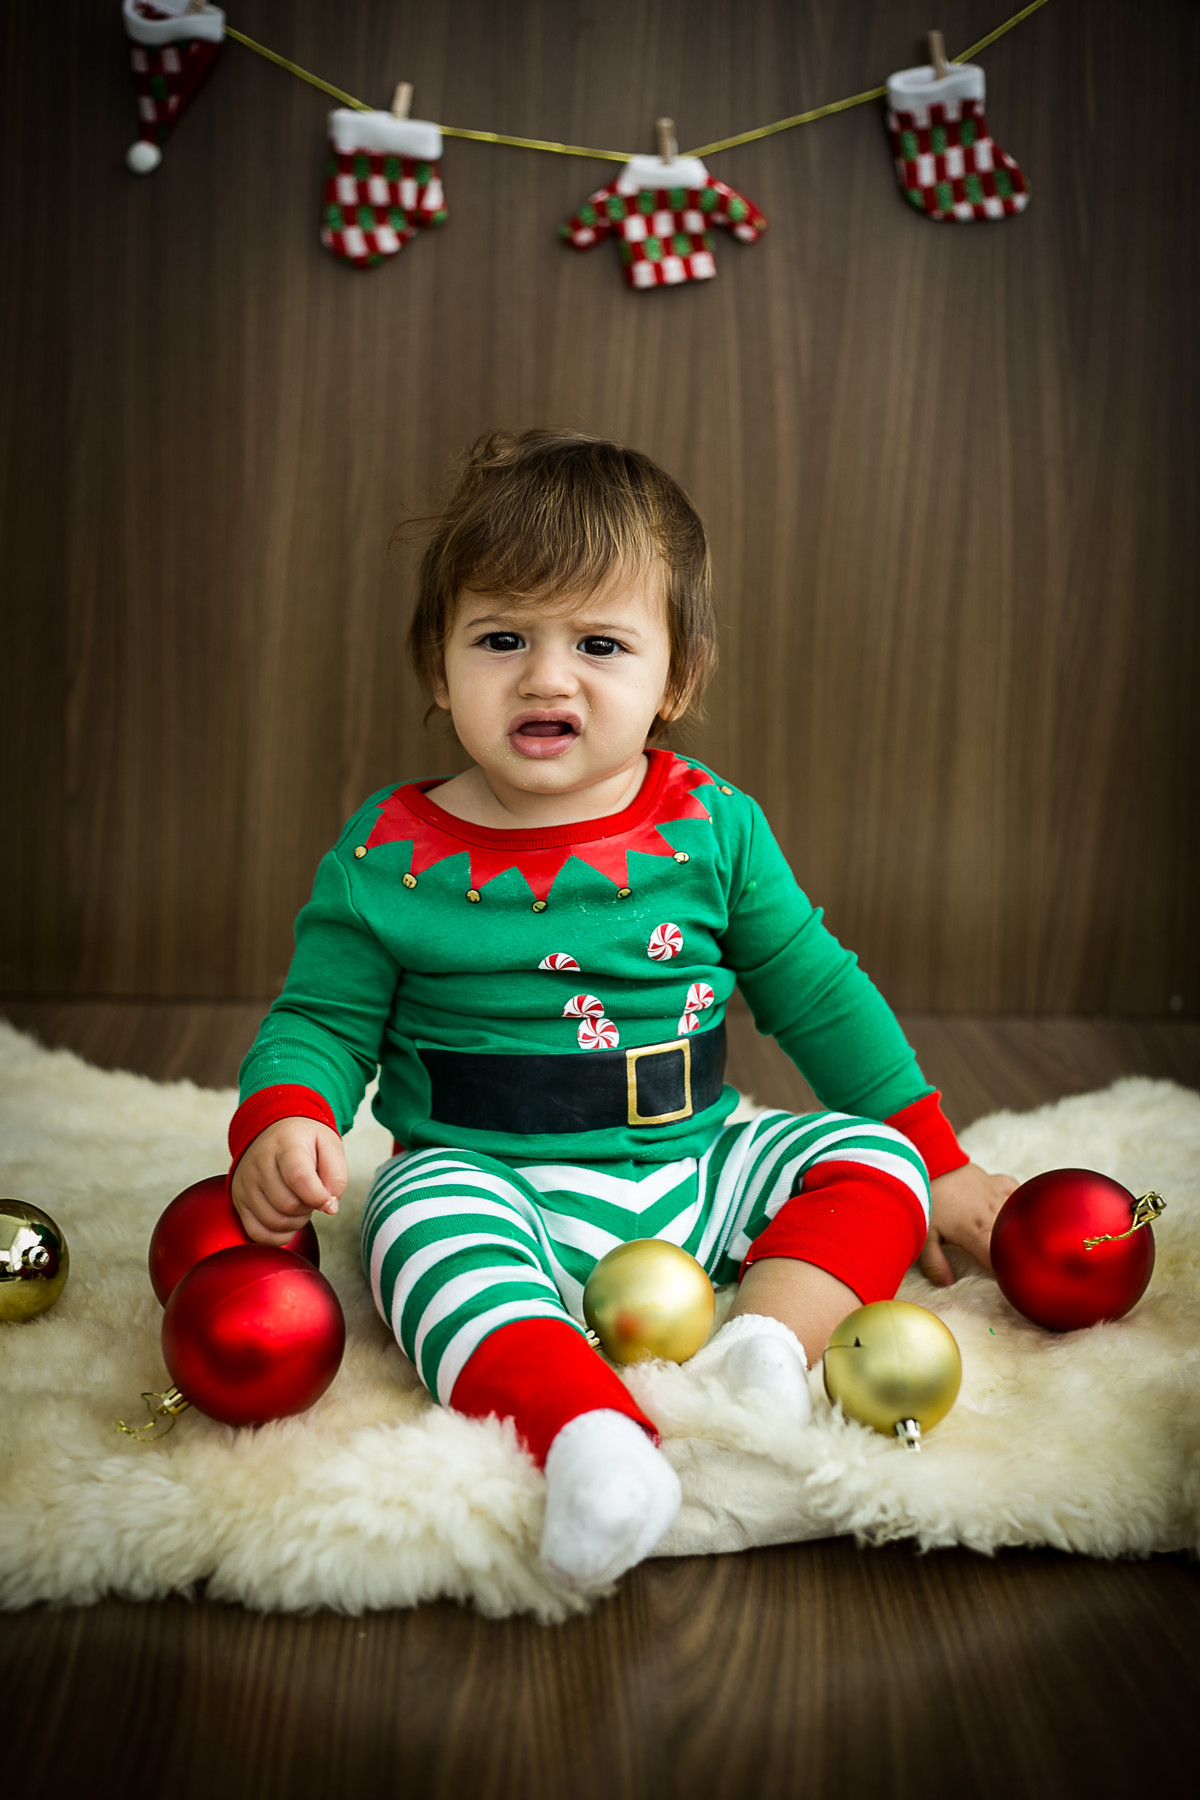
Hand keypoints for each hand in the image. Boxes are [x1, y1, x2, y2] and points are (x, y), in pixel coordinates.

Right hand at [230, 1116, 348, 1246]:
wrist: (273, 1129)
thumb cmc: (303, 1139)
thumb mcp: (330, 1144)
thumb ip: (337, 1175)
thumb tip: (329, 1206)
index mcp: (285, 1144)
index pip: (299, 1178)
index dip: (318, 1197)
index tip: (327, 1199)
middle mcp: (259, 1163)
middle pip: (287, 1204)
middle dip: (308, 1209)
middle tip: (312, 1197)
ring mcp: (245, 1183)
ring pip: (273, 1221)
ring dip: (295, 1222)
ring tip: (300, 1205)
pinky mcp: (238, 1200)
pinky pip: (256, 1233)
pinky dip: (278, 1236)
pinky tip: (288, 1221)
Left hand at [919, 1161, 1018, 1286]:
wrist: (929, 1158)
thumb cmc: (925, 1198)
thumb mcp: (924, 1236)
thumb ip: (935, 1263)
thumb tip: (948, 1284)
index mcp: (978, 1233)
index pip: (1001, 1260)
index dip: (1006, 1272)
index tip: (1006, 1279)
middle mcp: (994, 1216)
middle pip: (1014, 1240)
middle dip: (1015, 1252)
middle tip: (1012, 1261)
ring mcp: (998, 1196)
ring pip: (1017, 1217)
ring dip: (1016, 1227)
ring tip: (1013, 1238)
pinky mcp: (996, 1181)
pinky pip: (1014, 1192)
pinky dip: (1015, 1200)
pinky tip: (1011, 1207)